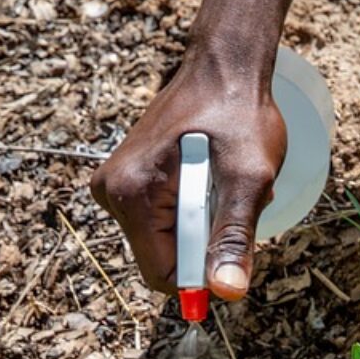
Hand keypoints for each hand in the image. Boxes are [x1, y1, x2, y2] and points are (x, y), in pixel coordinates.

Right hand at [91, 0, 316, 299]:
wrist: (224, 67)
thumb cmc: (239, 114)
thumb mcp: (248, 177)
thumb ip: (235, 236)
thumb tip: (227, 292)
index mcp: (131, 195)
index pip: (163, 276)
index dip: (204, 273)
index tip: (233, 244)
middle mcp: (111, 193)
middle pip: (164, 259)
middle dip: (207, 242)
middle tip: (231, 197)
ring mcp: (115, 188)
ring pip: (168, 241)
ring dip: (205, 225)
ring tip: (223, 182)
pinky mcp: (127, 182)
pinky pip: (164, 221)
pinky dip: (195, 210)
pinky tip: (210, 177)